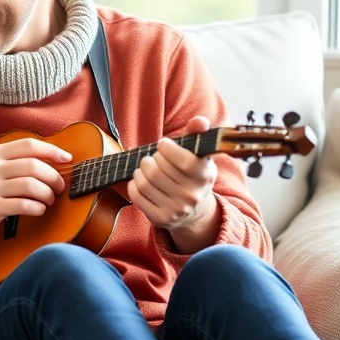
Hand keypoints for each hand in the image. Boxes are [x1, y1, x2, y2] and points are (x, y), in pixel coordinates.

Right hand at [0, 136, 70, 264]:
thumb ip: (13, 161)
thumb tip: (51, 160)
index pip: (28, 145)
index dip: (52, 150)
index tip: (66, 158)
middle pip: (33, 166)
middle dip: (54, 177)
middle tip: (59, 186)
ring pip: (31, 185)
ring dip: (47, 194)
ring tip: (49, 199)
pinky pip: (24, 205)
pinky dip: (38, 208)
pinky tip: (38, 209)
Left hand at [128, 115, 220, 251]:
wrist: (194, 212)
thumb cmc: (191, 175)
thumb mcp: (198, 155)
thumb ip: (197, 135)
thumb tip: (200, 120)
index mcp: (205, 177)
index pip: (183, 160)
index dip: (167, 148)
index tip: (163, 144)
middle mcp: (192, 195)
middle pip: (157, 169)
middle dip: (151, 158)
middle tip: (155, 158)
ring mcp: (177, 209)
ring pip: (144, 181)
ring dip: (140, 170)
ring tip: (146, 168)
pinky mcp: (161, 218)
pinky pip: (136, 195)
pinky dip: (134, 184)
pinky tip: (141, 181)